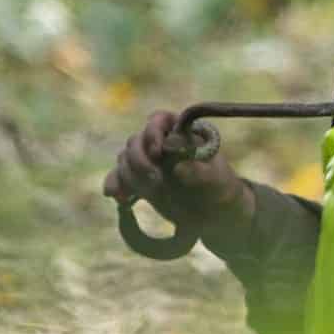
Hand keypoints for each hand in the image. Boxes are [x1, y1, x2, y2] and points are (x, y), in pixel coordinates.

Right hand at [102, 109, 252, 239]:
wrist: (213, 214)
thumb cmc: (219, 190)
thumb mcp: (214, 179)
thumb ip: (194, 163)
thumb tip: (172, 147)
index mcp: (183, 133)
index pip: (160, 119)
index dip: (153, 131)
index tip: (157, 151)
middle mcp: (162, 143)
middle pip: (137, 140)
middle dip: (140, 160)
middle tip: (156, 180)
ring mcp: (148, 161)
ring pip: (125, 158)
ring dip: (130, 175)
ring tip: (148, 193)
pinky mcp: (137, 180)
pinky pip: (117, 177)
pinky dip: (115, 185)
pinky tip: (119, 197)